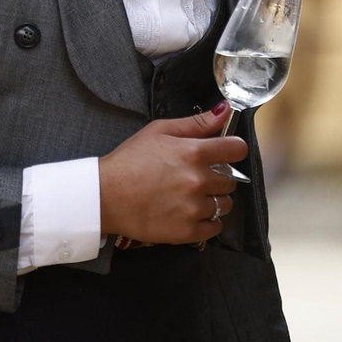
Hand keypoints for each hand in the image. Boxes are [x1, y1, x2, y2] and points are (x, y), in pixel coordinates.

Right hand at [98, 102, 244, 245]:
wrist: (105, 196)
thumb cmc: (129, 161)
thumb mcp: (159, 131)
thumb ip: (196, 123)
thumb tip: (224, 110)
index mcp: (193, 153)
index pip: (237, 150)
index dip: (232, 149)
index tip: (224, 153)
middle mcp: (198, 181)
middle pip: (231, 179)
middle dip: (218, 176)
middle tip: (196, 176)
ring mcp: (194, 208)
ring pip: (224, 204)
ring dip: (213, 199)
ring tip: (190, 196)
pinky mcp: (187, 232)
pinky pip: (215, 228)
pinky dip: (207, 221)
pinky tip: (190, 212)